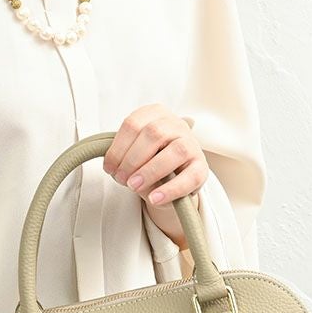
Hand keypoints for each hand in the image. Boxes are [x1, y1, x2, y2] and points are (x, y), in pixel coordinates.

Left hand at [103, 103, 205, 248]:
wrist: (173, 180)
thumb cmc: (149, 163)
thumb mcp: (134, 155)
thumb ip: (125, 156)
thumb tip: (114, 169)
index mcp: (156, 114)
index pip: (133, 124)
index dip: (118, 148)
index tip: (109, 168)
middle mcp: (177, 124)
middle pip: (153, 133)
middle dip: (132, 159)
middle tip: (120, 178)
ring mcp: (192, 144)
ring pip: (175, 151)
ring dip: (150, 171)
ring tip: (134, 186)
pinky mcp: (202, 168)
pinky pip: (189, 177)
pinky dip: (170, 189)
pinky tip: (154, 198)